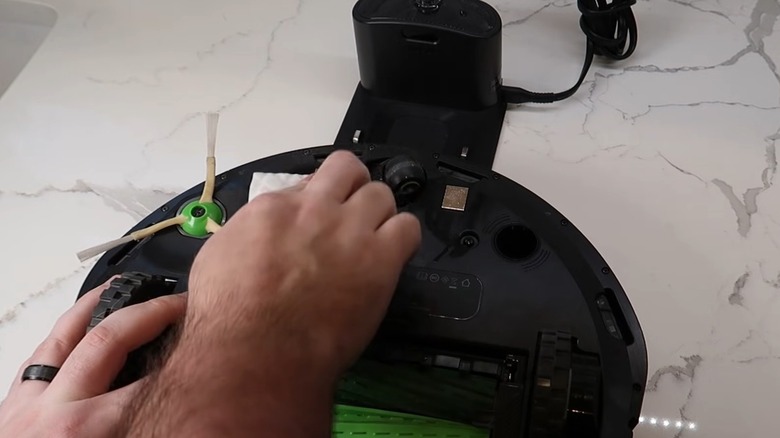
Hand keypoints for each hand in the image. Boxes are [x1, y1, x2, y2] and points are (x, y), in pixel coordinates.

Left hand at [0, 278, 185, 437]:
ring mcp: (27, 403)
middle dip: (148, 313)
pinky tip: (79, 324)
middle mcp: (54, 409)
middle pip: (107, 340)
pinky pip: (39, 357)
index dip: (183, 361)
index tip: (203, 346)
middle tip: (177, 303)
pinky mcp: (12, 407)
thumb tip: (174, 412)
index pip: (149, 381)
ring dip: (96, 305)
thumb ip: (141, 426)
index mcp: (83, 430)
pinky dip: (64, 334)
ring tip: (122, 285)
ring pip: (63, 335)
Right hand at [187, 150, 421, 376]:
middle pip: (348, 170)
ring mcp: (350, 231)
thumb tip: (267, 228)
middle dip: (352, 189)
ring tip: (371, 239)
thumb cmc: (228, 319)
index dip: (317, 200)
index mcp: (275, 208)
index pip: (309, 182)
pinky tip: (391, 256)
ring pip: (382, 194)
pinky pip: (408, 229)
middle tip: (350, 217)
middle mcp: (316, 210)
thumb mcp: (219, 258)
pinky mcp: (380, 260)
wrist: (255, 354)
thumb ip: (251, 233)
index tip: (319, 219)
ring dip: (378, 213)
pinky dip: (403, 238)